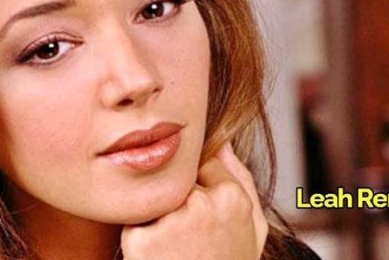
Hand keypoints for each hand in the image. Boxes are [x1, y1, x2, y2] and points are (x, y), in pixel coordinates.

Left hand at [120, 142, 267, 258]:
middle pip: (177, 180)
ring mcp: (170, 222)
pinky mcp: (142, 239)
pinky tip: (161, 256)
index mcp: (232, 198)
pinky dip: (142, 235)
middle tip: (189, 237)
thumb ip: (240, 178)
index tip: (204, 214)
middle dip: (179, 199)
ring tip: (177, 248)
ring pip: (155, 198)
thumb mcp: (252, 226)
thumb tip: (222, 140)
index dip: (202, 188)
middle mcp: (201, 205)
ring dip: (160, 216)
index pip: (204, 164)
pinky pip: (136, 220)